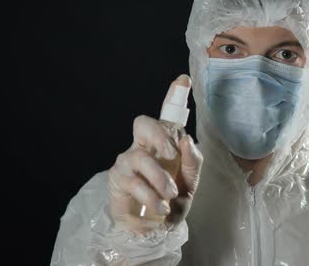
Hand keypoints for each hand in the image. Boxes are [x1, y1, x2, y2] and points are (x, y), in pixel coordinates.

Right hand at [107, 75, 202, 231]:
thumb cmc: (171, 200)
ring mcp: (126, 162)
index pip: (164, 116)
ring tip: (169, 198)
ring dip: (159, 180)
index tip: (183, 80)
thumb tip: (185, 139)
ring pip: (140, 158)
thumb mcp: (190, 182)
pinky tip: (158, 208)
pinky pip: (133, 182)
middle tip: (172, 156)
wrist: (155, 228)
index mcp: (162, 144)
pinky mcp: (117, 179)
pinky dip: (150, 196)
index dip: (173, 95)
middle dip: (159, 136)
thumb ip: (192, 161)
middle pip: (142, 123)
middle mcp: (142, 147)